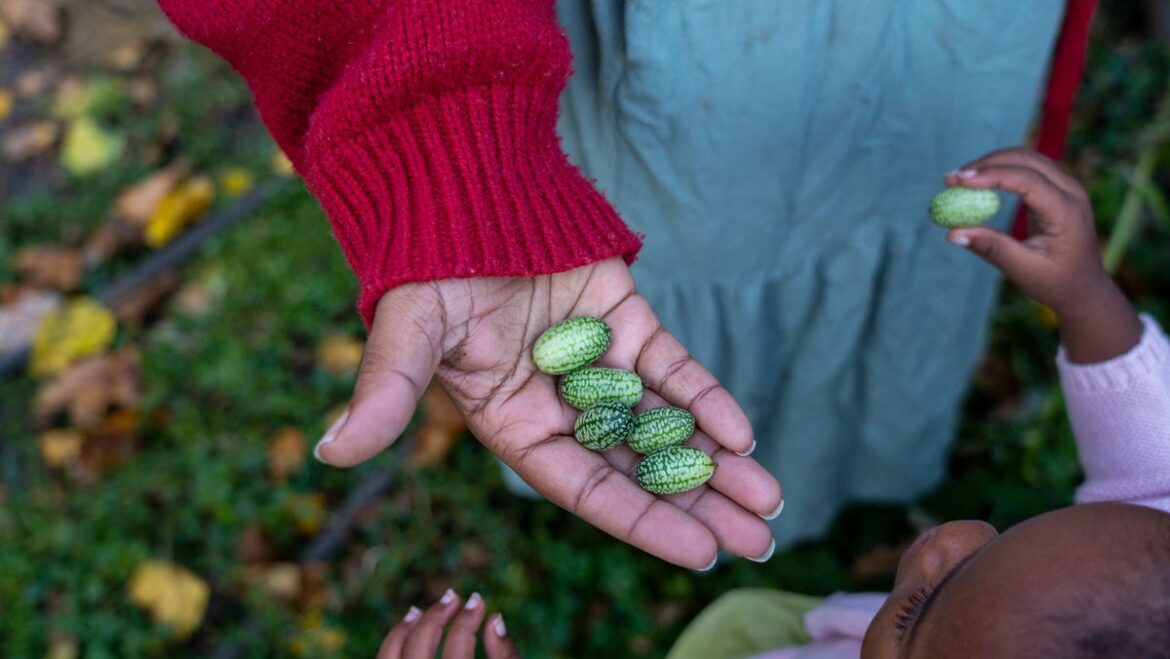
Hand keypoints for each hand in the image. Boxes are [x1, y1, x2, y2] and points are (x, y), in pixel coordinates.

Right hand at [315, 258, 780, 568]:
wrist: (458, 181)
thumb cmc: (424, 261)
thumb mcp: (408, 331)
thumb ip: (387, 393)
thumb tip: (330, 454)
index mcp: (511, 422)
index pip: (583, 487)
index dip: (640, 521)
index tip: (700, 551)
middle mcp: (559, 404)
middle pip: (635, 467)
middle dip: (696, 504)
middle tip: (759, 543)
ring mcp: (597, 363)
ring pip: (664, 423)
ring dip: (716, 460)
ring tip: (771, 502)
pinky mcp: (623, 319)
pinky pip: (670, 366)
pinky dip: (705, 395)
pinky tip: (743, 429)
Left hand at [378, 590, 517, 658]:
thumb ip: (506, 657)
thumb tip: (496, 619)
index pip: (457, 649)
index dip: (467, 620)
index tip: (478, 600)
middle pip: (418, 649)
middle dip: (435, 617)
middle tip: (453, 597)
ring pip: (389, 657)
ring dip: (403, 630)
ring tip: (420, 611)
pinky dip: (392, 647)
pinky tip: (405, 634)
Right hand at [942, 147, 1141, 362]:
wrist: (1083, 287)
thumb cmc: (1056, 282)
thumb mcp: (1023, 270)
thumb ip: (991, 248)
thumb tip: (952, 233)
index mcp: (1067, 211)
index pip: (1027, 180)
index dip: (991, 176)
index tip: (958, 181)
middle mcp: (1071, 191)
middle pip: (1026, 160)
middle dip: (986, 164)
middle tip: (951, 180)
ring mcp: (1066, 186)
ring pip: (1025, 158)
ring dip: (991, 163)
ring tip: (959, 181)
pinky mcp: (1056, 188)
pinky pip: (1026, 167)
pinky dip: (1000, 169)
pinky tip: (977, 183)